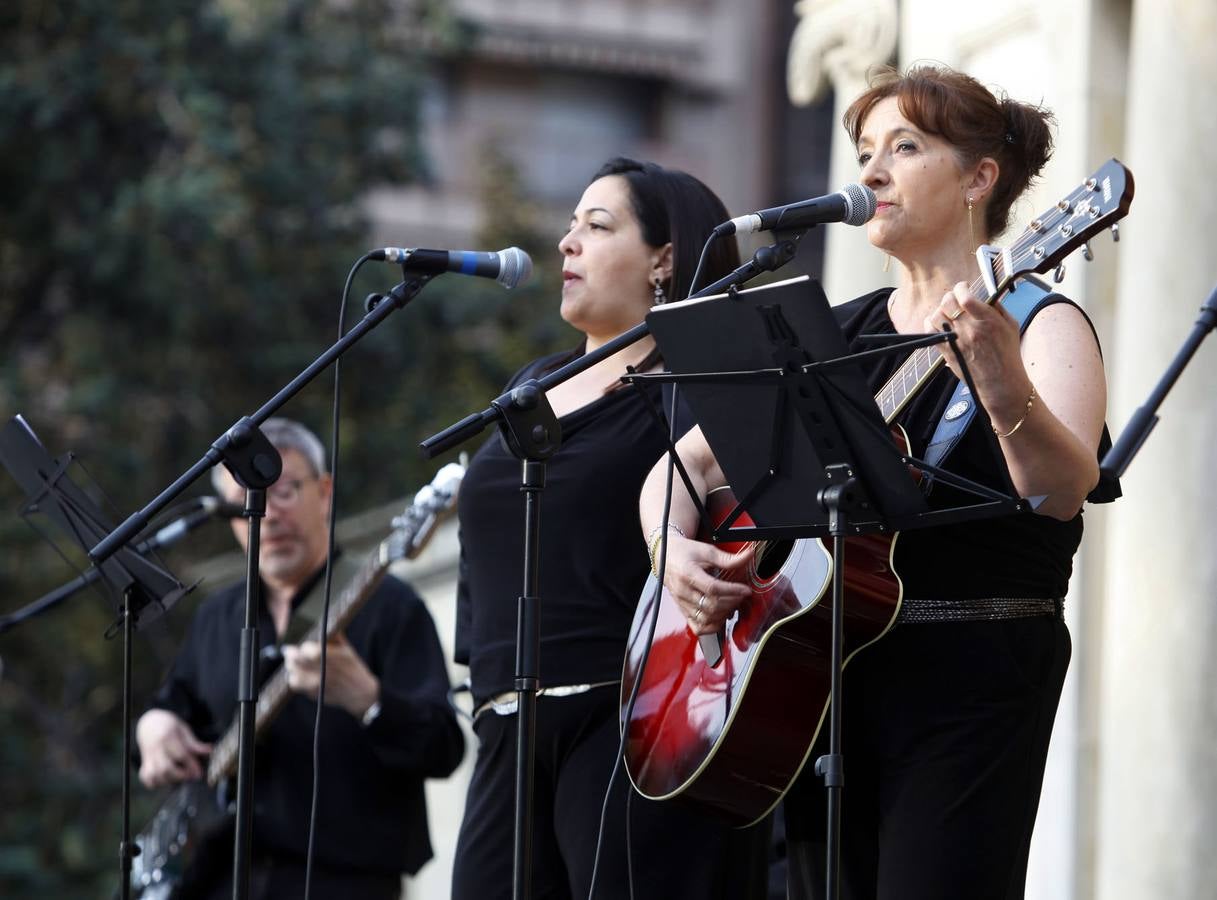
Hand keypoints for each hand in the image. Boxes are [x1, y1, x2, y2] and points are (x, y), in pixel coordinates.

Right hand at [135, 709, 211, 787]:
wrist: (150, 723)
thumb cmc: (170, 726)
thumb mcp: (184, 729)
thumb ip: (194, 743)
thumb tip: (209, 751)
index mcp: (168, 736)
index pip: (181, 754)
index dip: (192, 765)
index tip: (199, 773)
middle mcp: (156, 748)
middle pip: (166, 768)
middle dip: (180, 775)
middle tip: (190, 776)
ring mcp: (148, 756)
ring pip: (155, 775)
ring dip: (168, 781)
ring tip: (179, 778)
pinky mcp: (144, 763)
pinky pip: (146, 778)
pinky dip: (155, 783)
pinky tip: (165, 780)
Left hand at [283, 633, 379, 719]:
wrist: (359, 691)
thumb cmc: (352, 667)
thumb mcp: (346, 648)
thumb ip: (333, 636)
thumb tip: (321, 626)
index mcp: (331, 657)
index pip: (307, 650)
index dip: (302, 647)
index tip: (300, 645)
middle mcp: (322, 672)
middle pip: (296, 662)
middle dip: (291, 655)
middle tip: (289, 651)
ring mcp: (316, 685)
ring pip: (293, 675)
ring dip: (292, 668)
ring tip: (294, 663)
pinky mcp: (313, 694)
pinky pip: (296, 685)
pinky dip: (295, 678)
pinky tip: (300, 674)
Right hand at [659, 532, 754, 634]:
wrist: (665, 557)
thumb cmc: (683, 553)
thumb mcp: (706, 551)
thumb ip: (728, 558)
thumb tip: (748, 556)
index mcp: (687, 574)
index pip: (713, 589)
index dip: (732, 591)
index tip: (745, 590)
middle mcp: (683, 591)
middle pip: (711, 606)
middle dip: (732, 602)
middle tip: (741, 595)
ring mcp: (682, 603)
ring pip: (706, 619)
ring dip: (724, 614)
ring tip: (733, 604)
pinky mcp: (683, 611)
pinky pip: (698, 627)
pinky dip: (712, 626)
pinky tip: (721, 617)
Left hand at [928, 282, 1033, 422]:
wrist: (1000, 382)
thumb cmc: (1008, 355)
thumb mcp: (1011, 326)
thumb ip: (997, 309)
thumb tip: (986, 296)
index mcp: (987, 321)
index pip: (965, 297)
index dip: (961, 288)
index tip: (964, 287)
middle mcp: (969, 329)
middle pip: (948, 303)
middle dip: (950, 297)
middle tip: (955, 299)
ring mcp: (956, 341)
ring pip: (936, 316)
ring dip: (940, 310)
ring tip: (947, 312)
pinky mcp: (947, 351)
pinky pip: (930, 332)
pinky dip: (930, 323)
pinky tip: (938, 322)